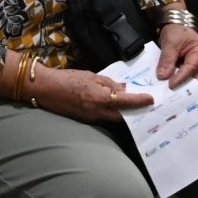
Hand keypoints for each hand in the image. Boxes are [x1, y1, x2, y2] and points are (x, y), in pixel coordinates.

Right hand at [27, 64, 155, 123]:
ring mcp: (92, 119)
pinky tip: (114, 108)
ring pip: (114, 119)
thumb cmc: (68, 79)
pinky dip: (111, 114)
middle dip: (134, 112)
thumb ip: (110, 83)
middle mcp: (98, 112)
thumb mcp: (92, 76)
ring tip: (132, 107)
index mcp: (101, 98)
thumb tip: (124, 88)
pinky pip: (104, 119)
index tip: (151, 99)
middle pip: (123, 116)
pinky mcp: (86, 121)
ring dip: (123, 114)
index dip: (140, 101)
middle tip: (145, 106)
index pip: (126, 102)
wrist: (46, 89)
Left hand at [156, 23, 197, 86]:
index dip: (181, 78)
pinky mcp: (189, 70)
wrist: (175, 27)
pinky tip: (168, 85)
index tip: (170, 85)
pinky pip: (185, 78)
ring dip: (180, 84)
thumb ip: (167, 59)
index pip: (192, 68)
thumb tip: (163, 76)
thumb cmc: (176, 31)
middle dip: (184, 85)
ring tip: (168, 90)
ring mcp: (197, 67)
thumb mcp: (170, 42)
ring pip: (191, 80)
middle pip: (196, 78)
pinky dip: (177, 81)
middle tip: (170, 91)